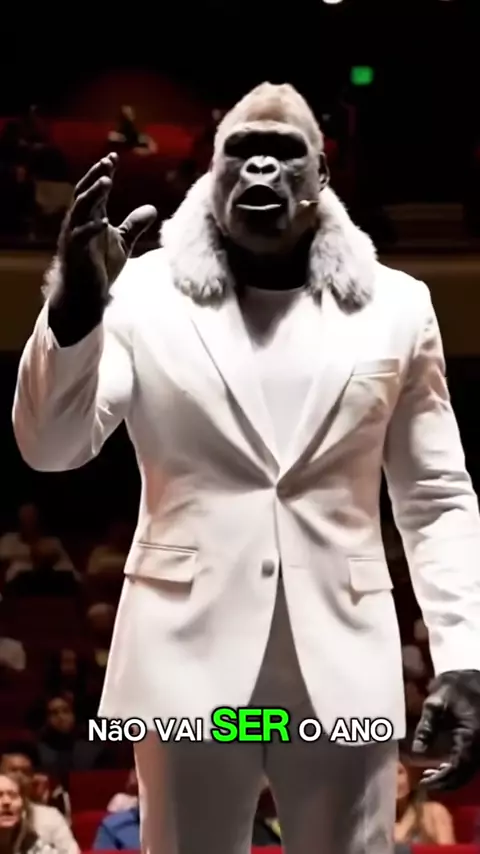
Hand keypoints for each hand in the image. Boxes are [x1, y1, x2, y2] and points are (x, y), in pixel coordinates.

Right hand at [57, 152, 156, 301]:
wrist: (86, 295)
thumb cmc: (100, 267)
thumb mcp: (122, 243)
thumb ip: (134, 225)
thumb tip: (153, 208)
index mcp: (91, 217)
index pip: (96, 189)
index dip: (103, 172)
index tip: (114, 157)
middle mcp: (80, 222)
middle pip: (85, 192)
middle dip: (96, 176)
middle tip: (107, 162)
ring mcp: (74, 235)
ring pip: (80, 209)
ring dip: (93, 194)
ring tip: (106, 181)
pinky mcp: (74, 252)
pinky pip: (81, 236)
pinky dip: (92, 228)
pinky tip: (104, 222)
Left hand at [413, 669, 479, 789]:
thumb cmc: (459, 685)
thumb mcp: (437, 700)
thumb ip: (426, 725)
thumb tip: (417, 750)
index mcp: (471, 739)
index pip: (457, 770)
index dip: (440, 780)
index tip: (423, 784)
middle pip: (465, 776)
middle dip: (445, 783)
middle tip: (425, 783)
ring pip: (469, 771)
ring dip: (452, 777)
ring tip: (431, 775)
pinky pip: (471, 762)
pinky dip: (458, 767)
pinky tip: (445, 764)